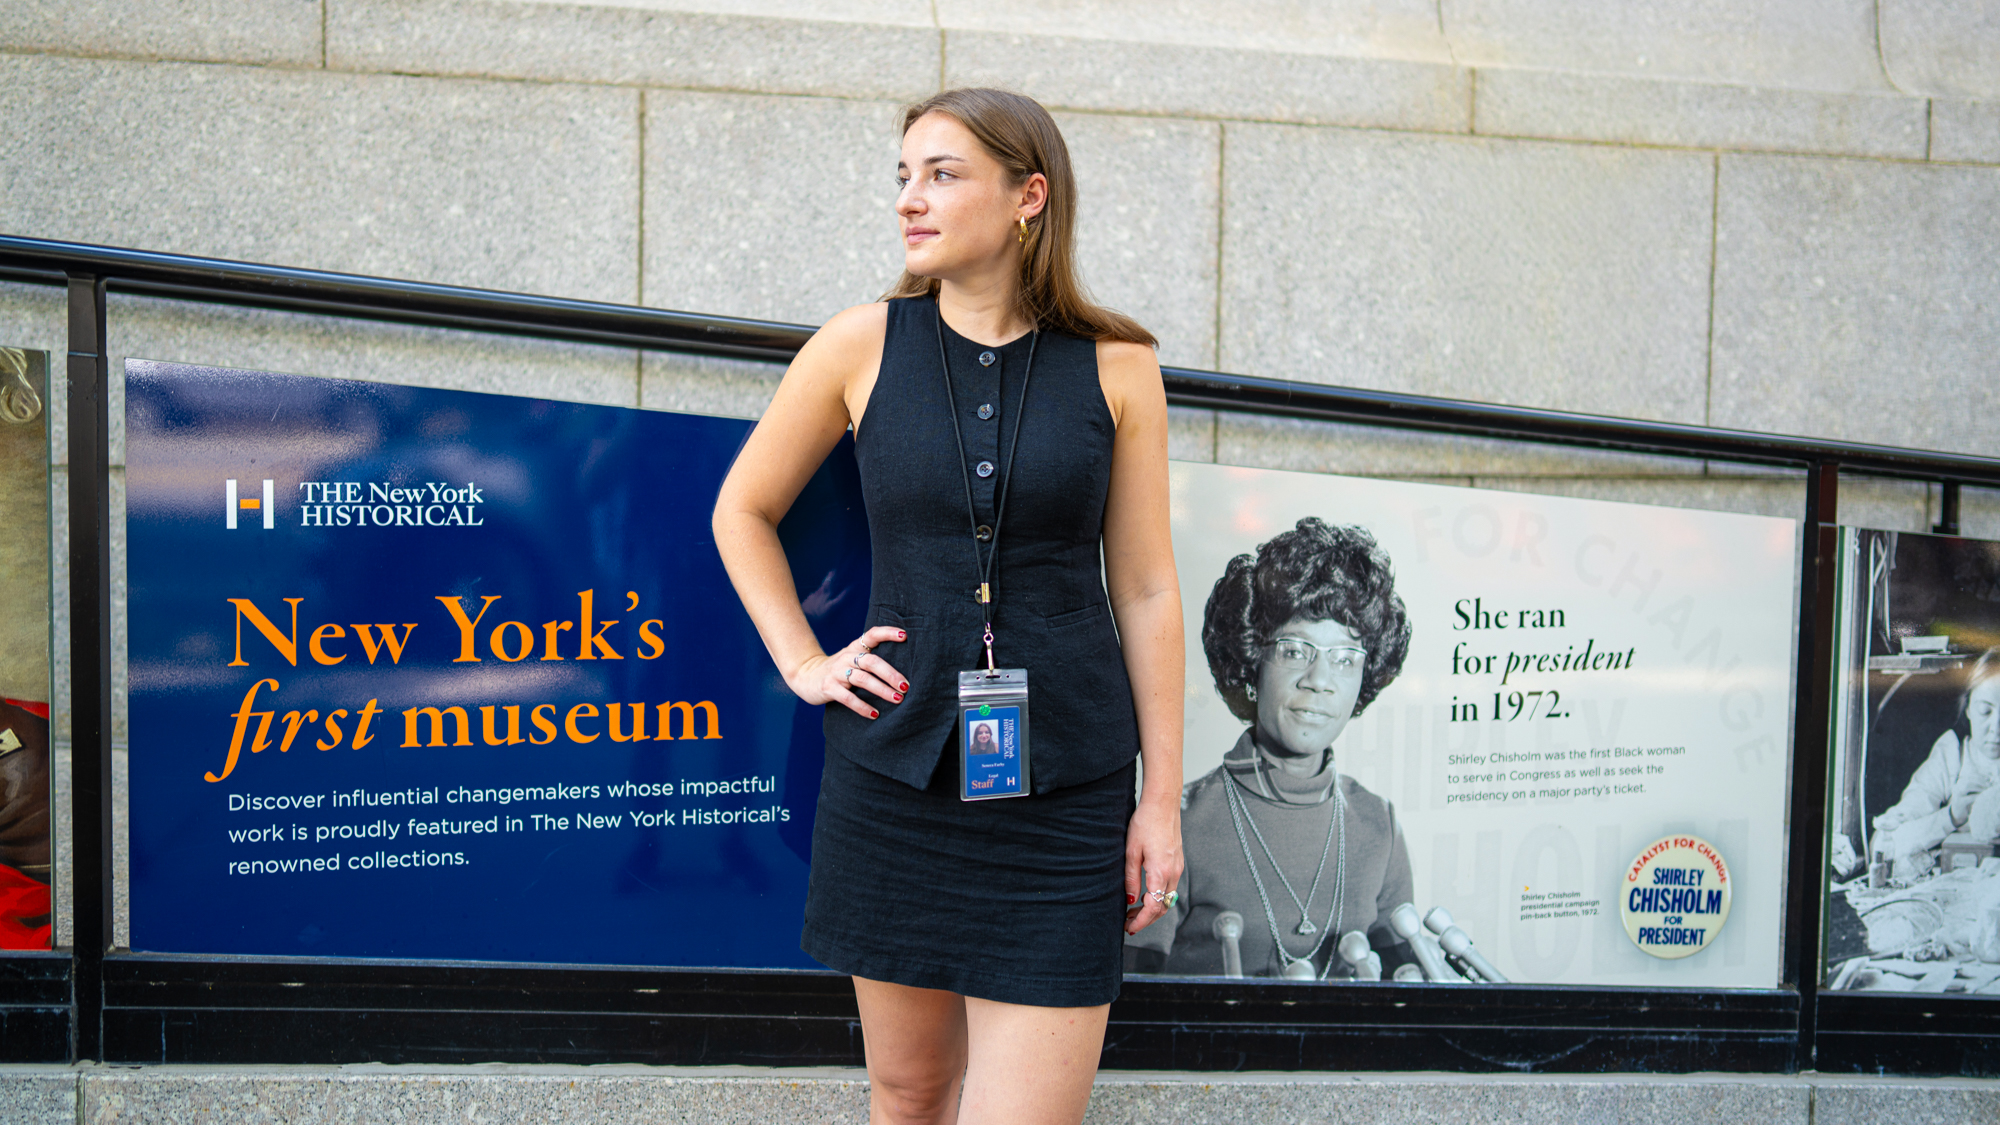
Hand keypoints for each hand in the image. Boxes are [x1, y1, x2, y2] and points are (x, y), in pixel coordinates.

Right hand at [788, 626, 909, 719]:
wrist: (805, 676)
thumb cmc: (838, 669)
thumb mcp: (852, 659)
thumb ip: (871, 659)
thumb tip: (903, 672)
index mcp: (855, 648)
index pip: (872, 635)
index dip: (887, 633)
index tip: (905, 635)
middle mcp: (846, 657)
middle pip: (872, 661)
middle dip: (891, 674)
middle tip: (906, 685)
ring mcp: (836, 672)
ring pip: (862, 679)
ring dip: (882, 690)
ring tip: (898, 699)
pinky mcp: (828, 687)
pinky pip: (848, 698)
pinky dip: (862, 707)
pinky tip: (875, 714)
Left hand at [1123, 793, 1182, 934]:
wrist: (1163, 804)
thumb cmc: (1146, 822)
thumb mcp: (1131, 851)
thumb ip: (1131, 878)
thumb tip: (1131, 900)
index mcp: (1161, 872)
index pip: (1154, 907)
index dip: (1142, 921)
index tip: (1130, 928)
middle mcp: (1174, 873)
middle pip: (1163, 907)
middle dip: (1146, 919)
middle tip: (1129, 924)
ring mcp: (1178, 868)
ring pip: (1168, 899)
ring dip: (1152, 909)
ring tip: (1133, 912)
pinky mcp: (1178, 862)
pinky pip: (1170, 887)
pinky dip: (1159, 897)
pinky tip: (1145, 895)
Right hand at [1951, 779, 1987, 828]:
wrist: (1957, 813)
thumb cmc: (1967, 801)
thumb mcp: (1971, 792)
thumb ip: (1978, 786)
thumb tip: (1990, 780)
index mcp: (1960, 784)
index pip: (1969, 776)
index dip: (1979, 776)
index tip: (1989, 778)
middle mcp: (1957, 788)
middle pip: (1968, 780)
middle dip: (1980, 781)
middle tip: (1989, 784)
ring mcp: (1957, 795)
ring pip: (1967, 787)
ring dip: (1979, 787)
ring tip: (1987, 790)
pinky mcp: (1960, 802)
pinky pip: (1969, 798)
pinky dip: (1977, 796)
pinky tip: (1983, 796)